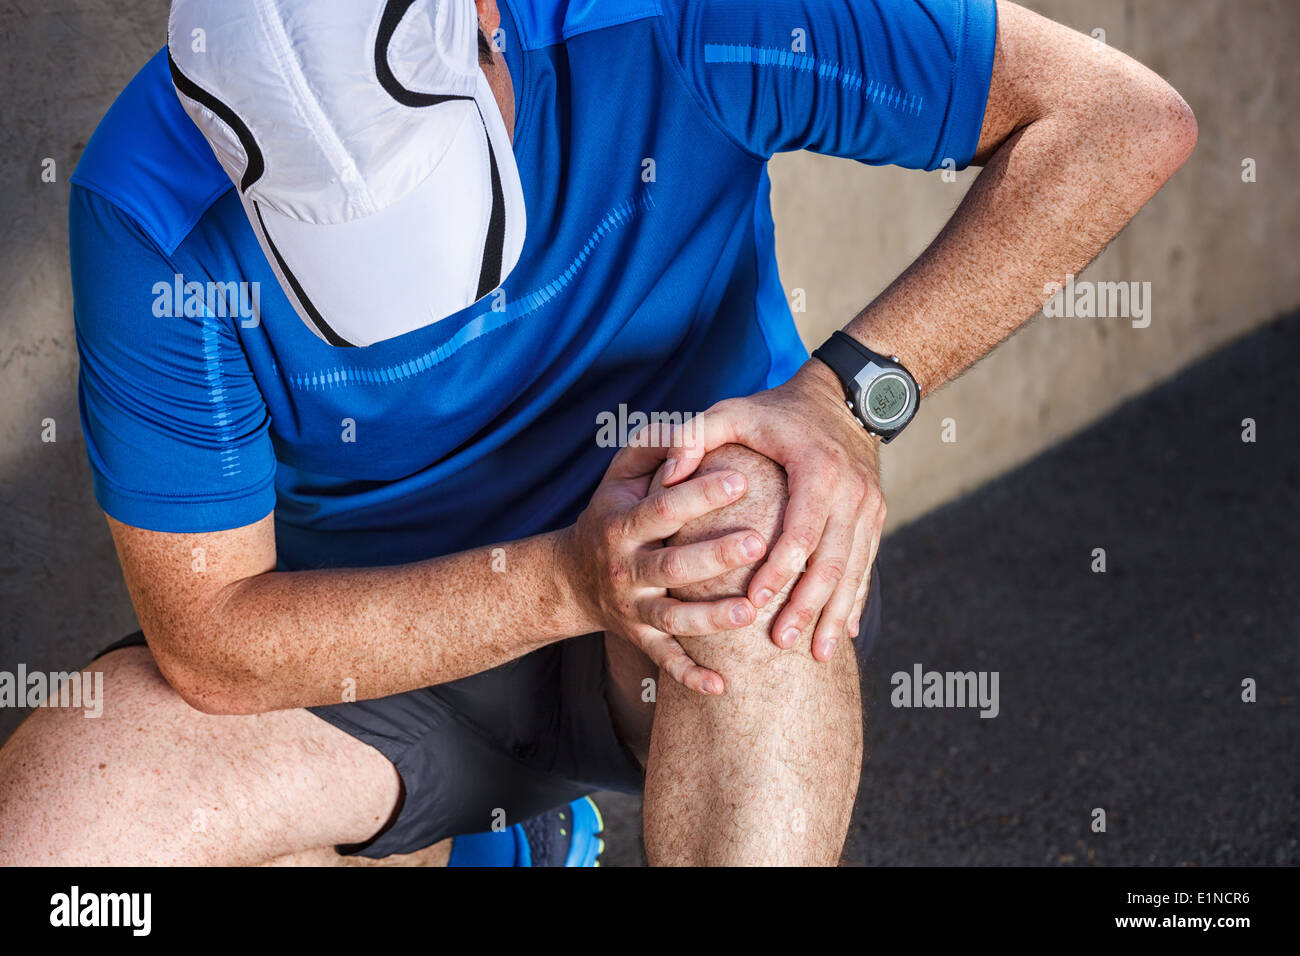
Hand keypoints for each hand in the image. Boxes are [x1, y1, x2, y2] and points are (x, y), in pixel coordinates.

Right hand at [559, 428, 766, 694]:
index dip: (699, 494)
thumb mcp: (620, 473)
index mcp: (622, 524)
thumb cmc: (613, 511)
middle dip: (714, 555)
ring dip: (710, 619)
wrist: (572, 577)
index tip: (742, 478)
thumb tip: (691, 428)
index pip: (662, 508)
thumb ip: (654, 445)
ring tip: (750, 611)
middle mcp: (625, 569)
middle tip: (759, 541)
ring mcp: (632, 608)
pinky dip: (690, 676)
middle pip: (670, 565)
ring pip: (671, 618)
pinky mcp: (641, 639)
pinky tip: (721, 686)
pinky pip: (665, 661)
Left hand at [659, 359, 886, 661]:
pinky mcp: (876, 516)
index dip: (778, 570)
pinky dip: (855, 600)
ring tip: (817, 656)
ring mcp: (870, 506)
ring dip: (835, 614)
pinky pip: (867, 565)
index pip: (799, 530)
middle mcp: (851, 491)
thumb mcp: (732, 411)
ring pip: (855, 571)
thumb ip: (693, 437)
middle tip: (783, 643)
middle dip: (809, 606)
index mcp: (817, 469)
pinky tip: (842, 633)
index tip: (755, 602)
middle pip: (832, 561)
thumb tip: (665, 476)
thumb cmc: (777, 409)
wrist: (844, 395)